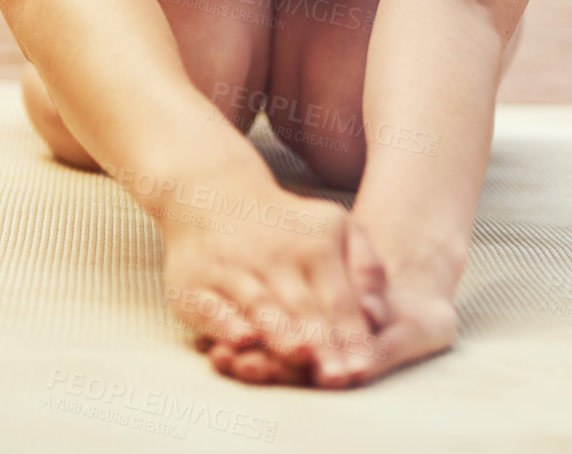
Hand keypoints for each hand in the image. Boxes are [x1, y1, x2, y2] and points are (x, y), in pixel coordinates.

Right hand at [159, 186, 376, 386]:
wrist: (212, 192)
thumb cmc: (287, 225)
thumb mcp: (337, 226)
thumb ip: (366, 268)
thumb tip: (377, 315)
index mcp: (315, 247)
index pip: (339, 300)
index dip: (351, 337)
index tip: (363, 369)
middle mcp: (274, 258)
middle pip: (303, 308)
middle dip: (322, 345)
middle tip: (338, 378)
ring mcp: (233, 270)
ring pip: (261, 306)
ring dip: (281, 335)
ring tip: (300, 358)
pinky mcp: (194, 285)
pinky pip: (212, 307)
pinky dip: (226, 324)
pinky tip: (241, 339)